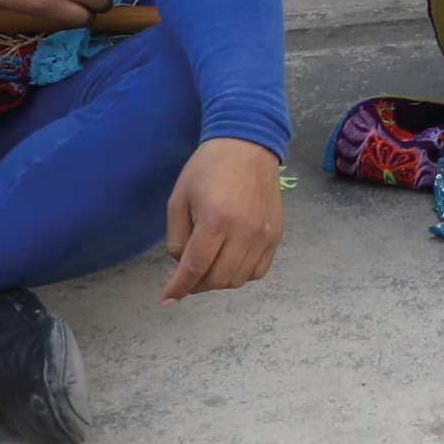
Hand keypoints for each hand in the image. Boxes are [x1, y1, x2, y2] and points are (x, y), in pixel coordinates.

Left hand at [155, 137, 282, 303]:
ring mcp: (264, 234)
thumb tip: (181, 267)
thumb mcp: (179, 198)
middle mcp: (244, 231)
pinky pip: (259, 270)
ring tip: (206, 267)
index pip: (195, 268)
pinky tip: (229, 262)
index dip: (178, 288)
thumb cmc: (208, 167)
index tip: (166, 300)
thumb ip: (177, 238)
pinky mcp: (276, 234)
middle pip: (217, 279)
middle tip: (183, 274)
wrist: (247, 144)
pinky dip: (241, 274)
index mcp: (216, 220)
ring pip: (238, 279)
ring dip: (217, 281)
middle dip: (195, 285)